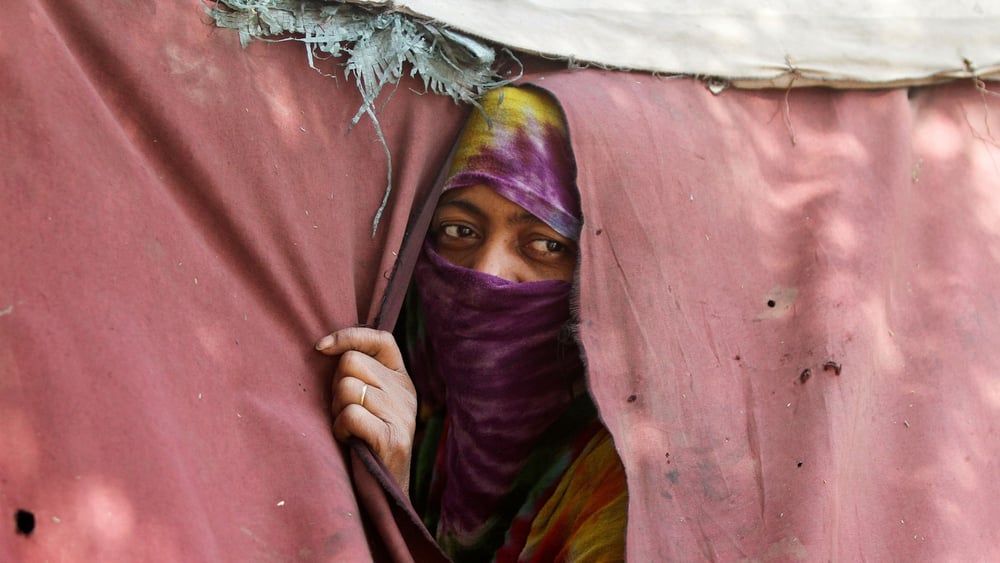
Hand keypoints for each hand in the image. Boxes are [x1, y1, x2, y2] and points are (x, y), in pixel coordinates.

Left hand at [316, 327, 416, 494]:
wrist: (384, 491)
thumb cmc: (363, 442)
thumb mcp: (368, 401)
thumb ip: (359, 375)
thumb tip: (324, 347)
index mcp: (402, 378)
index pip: (381, 338)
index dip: (349, 336)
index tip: (321, 348)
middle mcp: (406, 392)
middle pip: (352, 363)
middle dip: (335, 386)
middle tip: (342, 411)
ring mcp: (402, 414)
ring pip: (348, 388)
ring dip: (336, 409)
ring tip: (347, 428)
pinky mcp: (392, 438)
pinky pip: (351, 414)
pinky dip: (340, 427)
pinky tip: (348, 439)